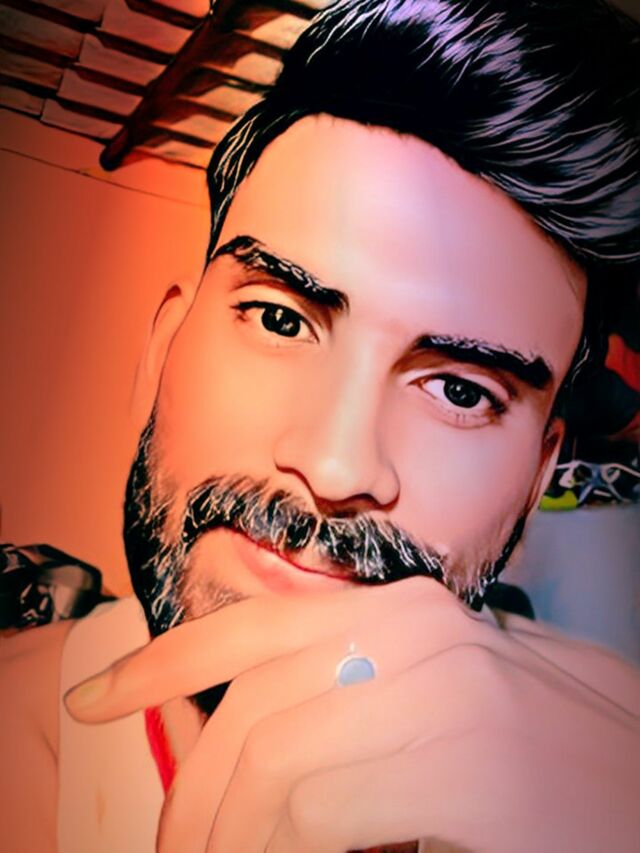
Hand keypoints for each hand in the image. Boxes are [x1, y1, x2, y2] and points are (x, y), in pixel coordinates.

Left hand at [65, 577, 639, 852]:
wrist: (632, 772)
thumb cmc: (525, 745)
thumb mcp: (419, 694)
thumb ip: (334, 687)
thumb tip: (224, 721)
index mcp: (395, 611)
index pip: (249, 627)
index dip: (161, 660)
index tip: (99, 695)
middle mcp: (415, 634)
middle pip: (246, 709)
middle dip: (191, 793)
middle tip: (179, 850)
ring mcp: (446, 693)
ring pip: (270, 765)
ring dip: (226, 834)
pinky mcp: (472, 767)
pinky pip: (318, 814)